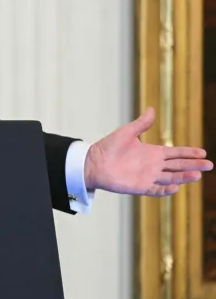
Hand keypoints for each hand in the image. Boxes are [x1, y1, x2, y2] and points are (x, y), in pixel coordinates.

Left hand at [85, 107, 213, 195]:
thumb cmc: (108, 147)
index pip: (176, 153)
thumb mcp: (127, 132)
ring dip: (184, 177)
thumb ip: (141, 123)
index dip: (189, 153)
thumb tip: (151, 109)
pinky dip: (166, 189)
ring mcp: (148, 177)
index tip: (203, 152)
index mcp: (153, 152)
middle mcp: (153, 165)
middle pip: (178, 166)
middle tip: (209, 165)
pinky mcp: (140, 187)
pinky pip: (156, 189)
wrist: (93, 162)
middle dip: (193, 165)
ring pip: (171, 177)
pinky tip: (176, 187)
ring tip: (197, 175)